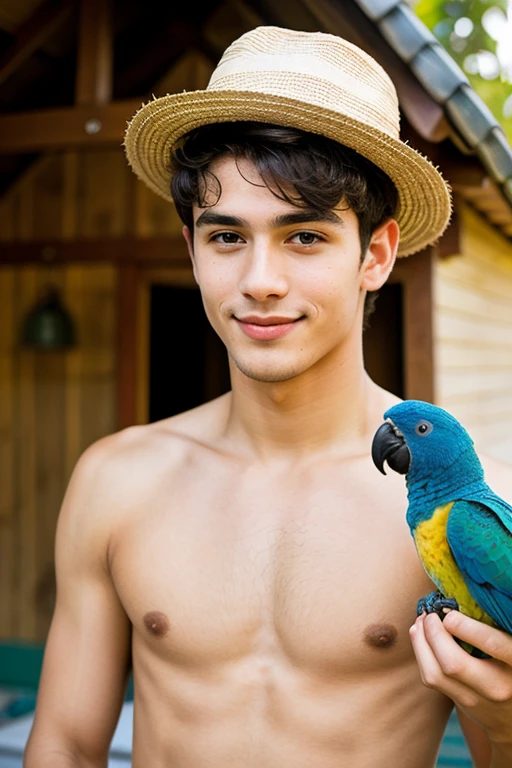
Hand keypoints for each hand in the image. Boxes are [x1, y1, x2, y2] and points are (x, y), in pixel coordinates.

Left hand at [410, 611, 511, 753]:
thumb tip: (456, 602)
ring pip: (434, 674)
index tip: (450, 614)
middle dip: (433, 633)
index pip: (493, 644)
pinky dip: (421, 653)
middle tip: (429, 614)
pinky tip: (420, 636)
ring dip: (420, 642)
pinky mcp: (460, 703)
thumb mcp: (509, 645)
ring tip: (420, 622)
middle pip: (453, 663)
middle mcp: (498, 686)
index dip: (466, 627)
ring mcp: (477, 700)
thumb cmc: (510, 666)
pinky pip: (430, 678)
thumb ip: (492, 630)